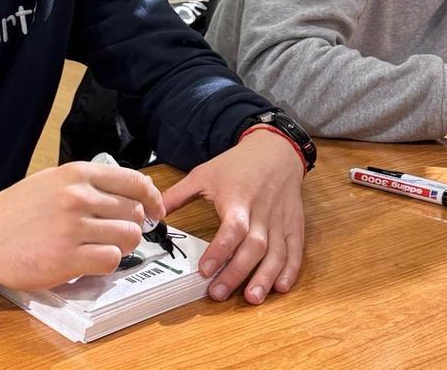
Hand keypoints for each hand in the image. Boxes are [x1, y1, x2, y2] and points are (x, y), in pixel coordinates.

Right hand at [0, 161, 163, 289]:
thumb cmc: (16, 211)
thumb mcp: (53, 182)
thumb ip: (88, 185)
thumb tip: (128, 197)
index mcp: (76, 174)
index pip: (134, 181)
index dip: (152, 198)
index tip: (154, 210)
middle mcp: (78, 197)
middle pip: (135, 212)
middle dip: (131, 226)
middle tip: (114, 234)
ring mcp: (73, 228)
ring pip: (128, 237)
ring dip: (120, 246)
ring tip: (99, 248)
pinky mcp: (67, 258)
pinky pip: (111, 260)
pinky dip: (106, 263)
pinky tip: (88, 261)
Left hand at [161, 129, 305, 304]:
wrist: (276, 149)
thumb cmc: (239, 164)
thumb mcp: (204, 174)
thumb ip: (177, 195)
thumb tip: (151, 213)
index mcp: (238, 199)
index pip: (232, 228)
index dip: (220, 251)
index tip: (205, 270)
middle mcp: (261, 212)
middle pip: (254, 246)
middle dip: (237, 272)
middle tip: (219, 293)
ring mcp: (280, 220)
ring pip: (276, 253)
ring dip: (265, 277)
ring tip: (252, 298)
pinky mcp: (294, 225)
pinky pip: (295, 250)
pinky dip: (290, 270)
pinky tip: (280, 287)